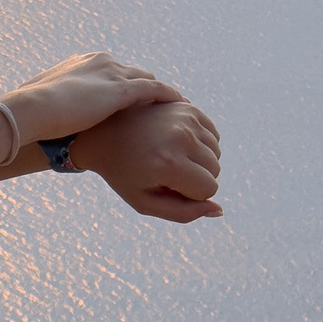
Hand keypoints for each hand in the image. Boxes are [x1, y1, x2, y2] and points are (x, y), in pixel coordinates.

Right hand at [0, 51, 180, 144]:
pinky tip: (180, 107)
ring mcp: (112, 74)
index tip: (125, 101)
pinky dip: (168, 97)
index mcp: (81, 63)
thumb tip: (38, 120)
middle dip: (142, 87)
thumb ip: (48, 108)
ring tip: (171, 108)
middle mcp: (101, 62)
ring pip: (146, 80)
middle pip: (131, 73)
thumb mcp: (39, 107)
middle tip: (154, 106)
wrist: (32, 109)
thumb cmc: (29, 112)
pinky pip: (155, 90)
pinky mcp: (122, 90)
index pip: (109, 72)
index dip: (119, 86)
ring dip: (158, 93)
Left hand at [74, 96, 222, 223]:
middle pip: (215, 170)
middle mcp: (181, 138)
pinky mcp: (188, 108)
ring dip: (198, 160)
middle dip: (196, 178)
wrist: (103, 133)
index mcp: (169, 164)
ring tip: (169, 157)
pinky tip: (175, 144)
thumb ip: (183, 213)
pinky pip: (213, 136)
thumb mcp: (145, 202)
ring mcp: (186, 119)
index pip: (209, 189)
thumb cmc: (124, 174)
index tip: (167, 186)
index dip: (191, 194)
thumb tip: (219, 210)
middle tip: (165, 172)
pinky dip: (200, 144)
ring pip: (216, 153)